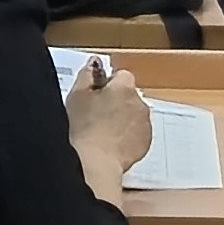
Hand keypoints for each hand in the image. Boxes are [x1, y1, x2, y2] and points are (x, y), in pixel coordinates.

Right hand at [64, 55, 153, 187]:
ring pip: (134, 114)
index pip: (120, 75)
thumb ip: (87, 73)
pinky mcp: (146, 142)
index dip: (107, 85)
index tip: (95, 95)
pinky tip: (111, 142)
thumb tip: (94, 63)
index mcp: (124, 87)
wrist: (95, 161)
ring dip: (122, 119)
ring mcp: (145, 123)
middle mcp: (139, 102)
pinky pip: (137, 133)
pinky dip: (127, 136)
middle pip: (128, 95)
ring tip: (102, 131)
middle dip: (116, 102)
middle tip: (95, 115)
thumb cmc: (84, 129)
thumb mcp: (77, 95)